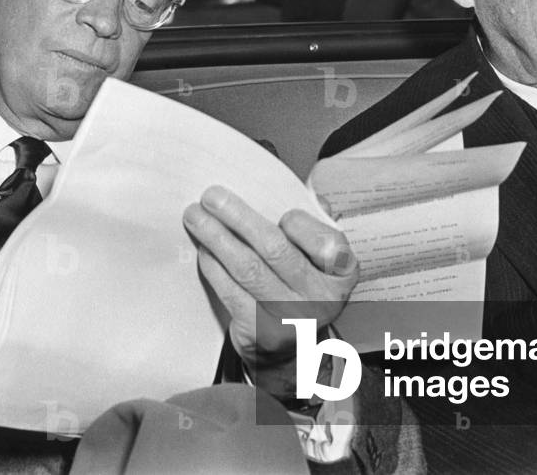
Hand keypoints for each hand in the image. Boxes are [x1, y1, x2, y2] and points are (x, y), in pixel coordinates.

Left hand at [182, 186, 357, 370]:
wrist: (294, 346)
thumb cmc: (303, 284)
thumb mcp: (321, 257)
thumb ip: (315, 223)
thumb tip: (299, 190)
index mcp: (342, 273)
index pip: (326, 242)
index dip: (300, 224)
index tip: (282, 213)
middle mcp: (321, 298)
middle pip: (276, 250)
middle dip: (239, 217)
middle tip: (212, 196)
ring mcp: (290, 319)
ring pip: (248, 268)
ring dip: (216, 237)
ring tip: (194, 216)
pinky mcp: (260, 332)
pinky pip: (231, 291)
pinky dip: (213, 266)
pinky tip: (202, 248)